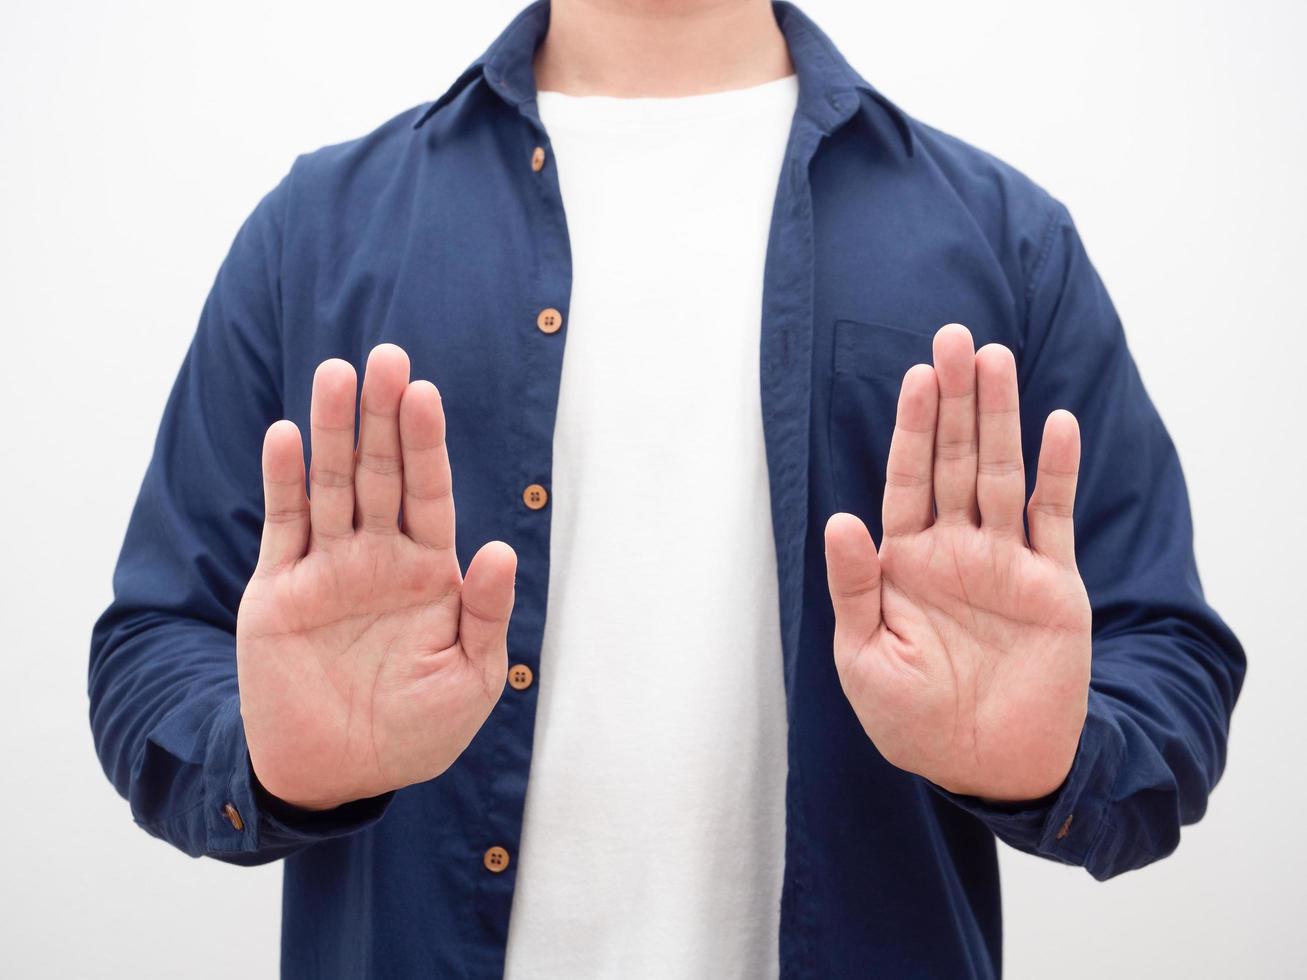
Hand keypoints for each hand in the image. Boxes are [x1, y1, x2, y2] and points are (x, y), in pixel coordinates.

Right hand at [236, 344, 515, 810]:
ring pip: (330, 486)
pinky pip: (282, 526)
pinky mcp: (279, 590)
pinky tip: (287, 435)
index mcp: (429, 573)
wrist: (337, 775)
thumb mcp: (470, 681)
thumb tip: (498, 549)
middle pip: (380, 472)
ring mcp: (327, 569)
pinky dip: (284, 481)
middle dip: (383, 417)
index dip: (427, 444)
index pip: (430, 493)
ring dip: (332, 431)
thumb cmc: (414, 733)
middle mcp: (378, 558)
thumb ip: (483, 613)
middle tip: (386, 356)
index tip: (425, 393)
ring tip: (336, 374)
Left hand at [824, 324, 1091, 802]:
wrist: (984, 766)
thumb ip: (854, 587)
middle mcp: (955, 549)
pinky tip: (1058, 425)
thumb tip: (840, 517)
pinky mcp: (1053, 586)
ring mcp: (1006, 562)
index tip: (916, 375)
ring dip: (1002, 419)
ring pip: (1004, 476)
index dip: (912, 428)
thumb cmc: (911, 720)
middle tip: (956, 337)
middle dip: (956, 402)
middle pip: (957, 461)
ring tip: (997, 359)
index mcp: (904, 562)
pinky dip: (1058, 473)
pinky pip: (1054, 519)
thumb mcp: (863, 658)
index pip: (908, 479)